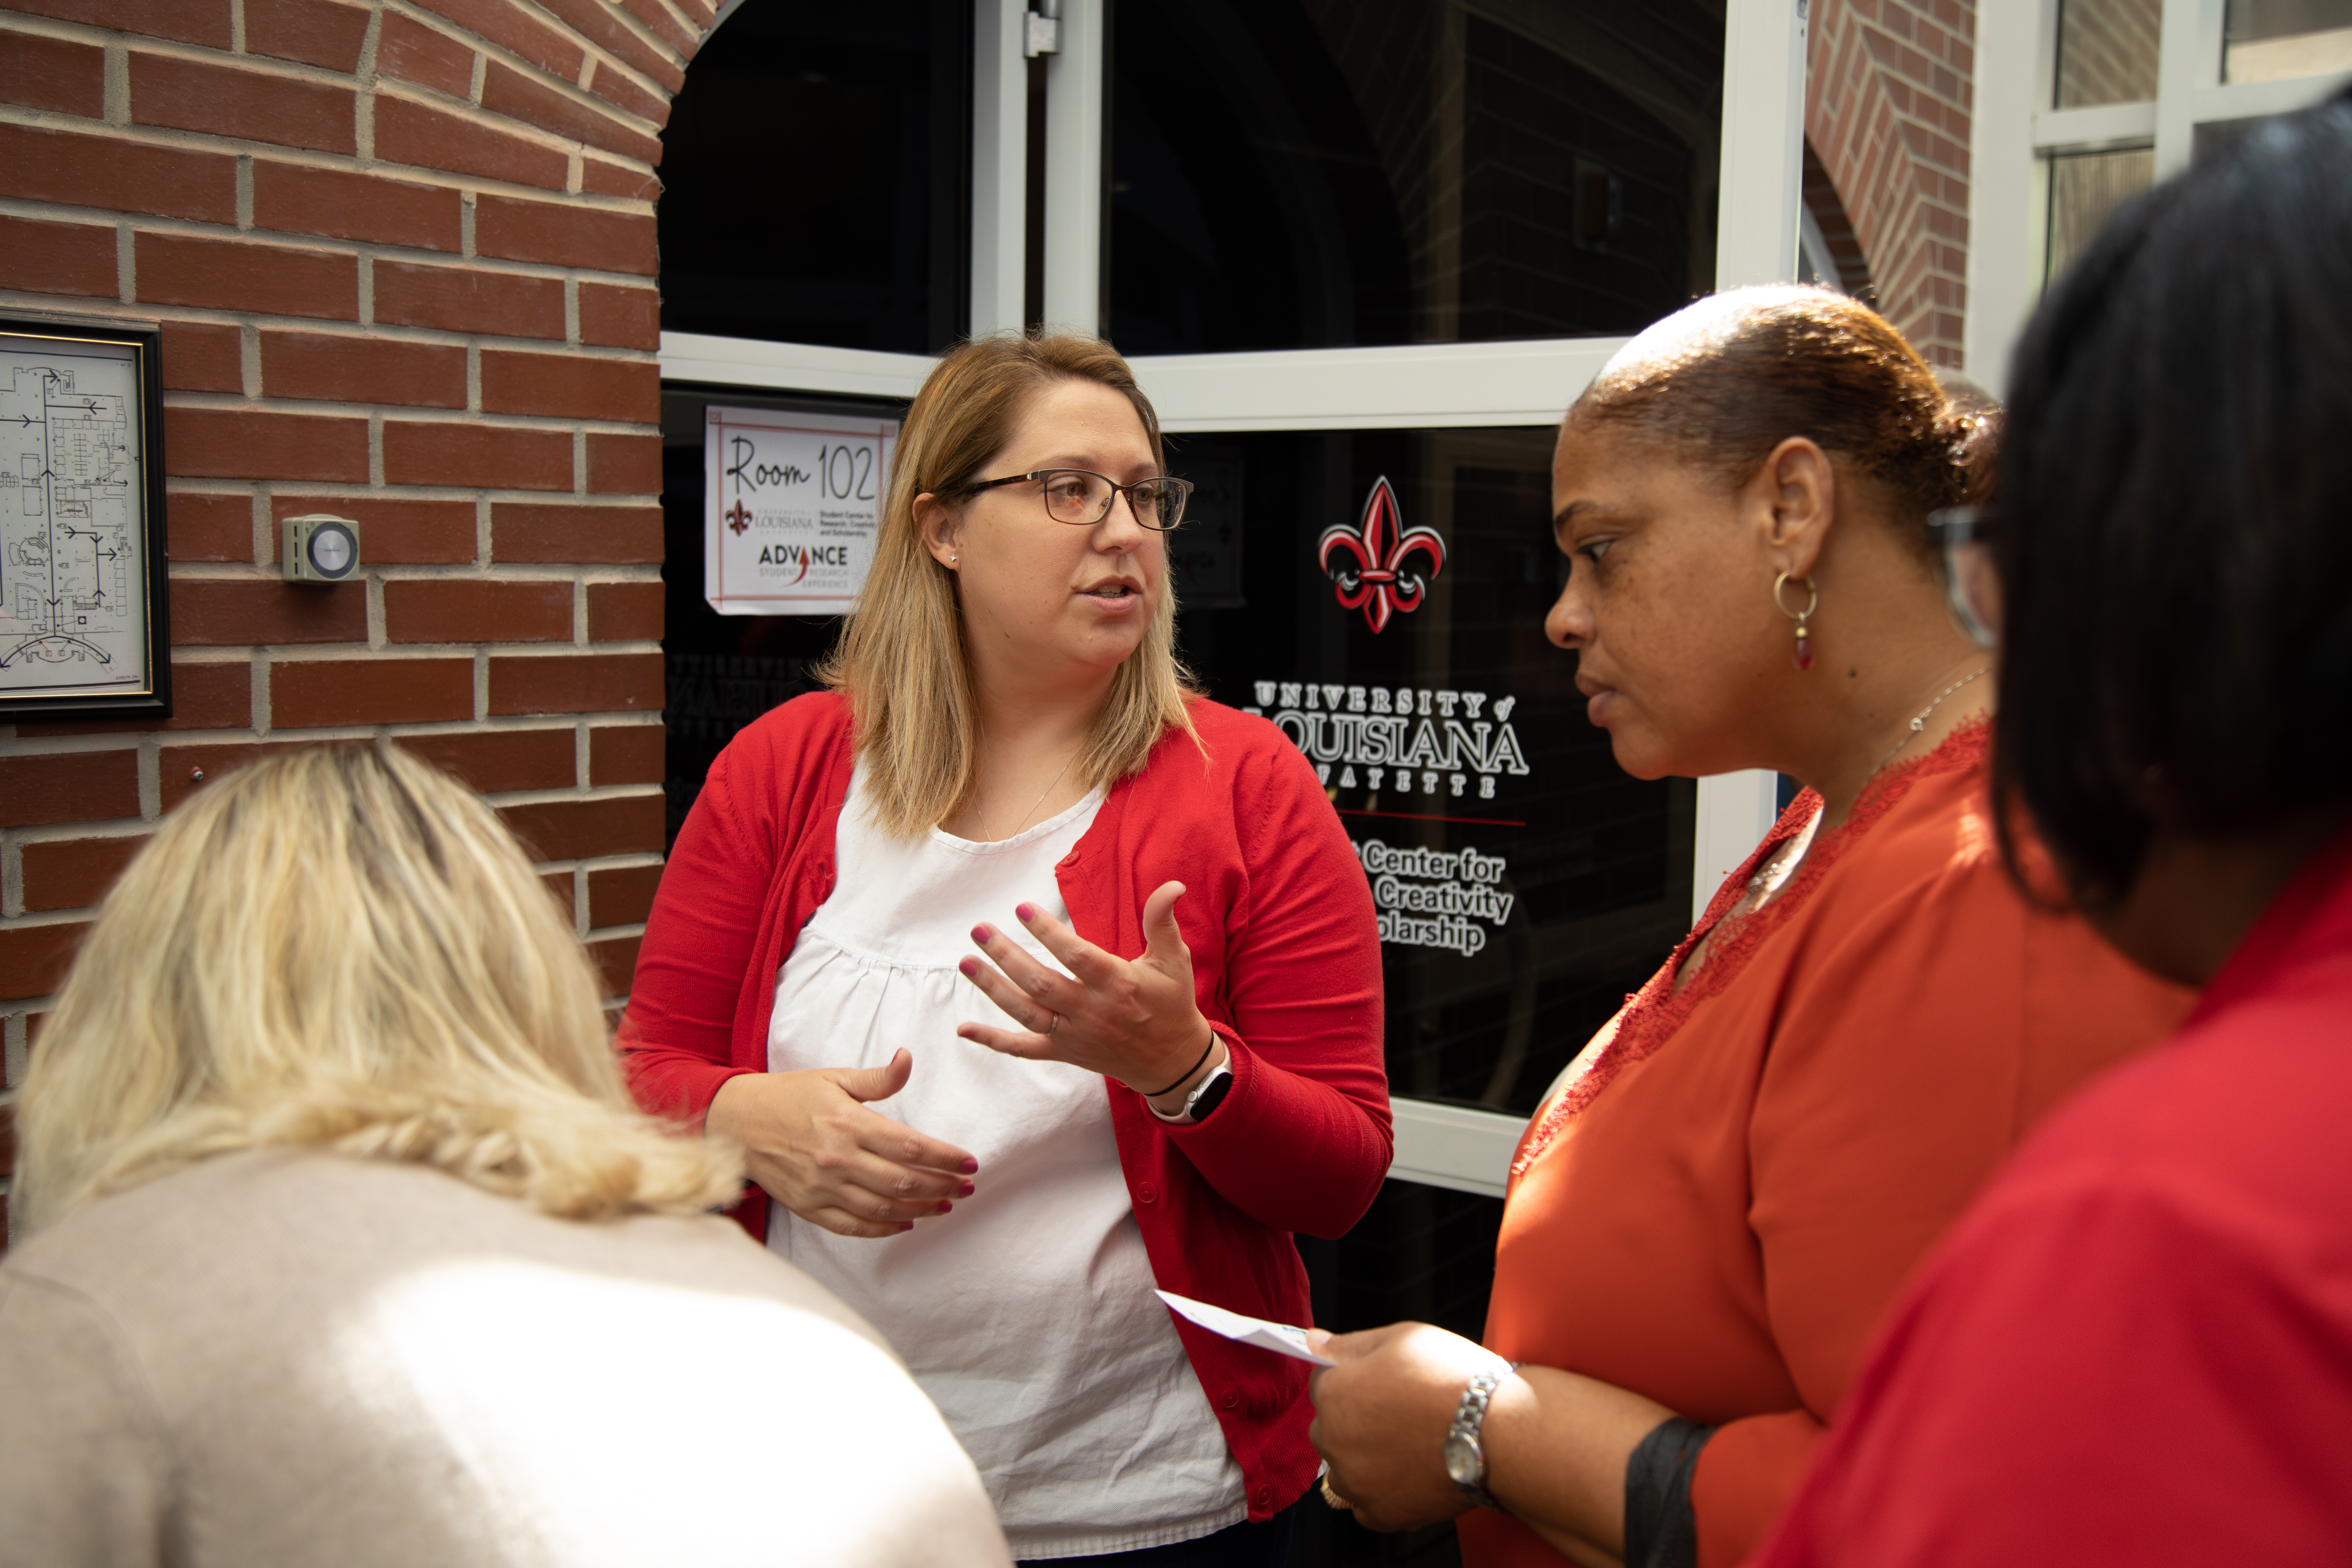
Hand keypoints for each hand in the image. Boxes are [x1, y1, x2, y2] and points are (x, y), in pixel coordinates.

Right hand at [706, 1050, 975, 1238]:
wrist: (737, 1123)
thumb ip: (878, 1078)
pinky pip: (854, 1226)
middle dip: (943, 1187)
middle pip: (904, 1182)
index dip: (945, 1158)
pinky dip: (884, 1228)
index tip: (970, 1163)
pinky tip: (906, 1222)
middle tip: (967, 1188)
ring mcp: (822, 1188)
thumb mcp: (834, 1078)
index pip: (910, 1148)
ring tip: (946, 1205)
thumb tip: (909, 1058)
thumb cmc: (790, 1096)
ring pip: (884, 1208)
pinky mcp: (809, 1207)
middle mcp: (837, 1159)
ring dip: (922, 1209)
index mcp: (848, 1124)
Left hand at [956, 880, 1220, 1102]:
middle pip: (1041, 983)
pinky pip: (1024, 1049)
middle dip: (1006, 956)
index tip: (1021, 908)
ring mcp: (1074, 1035)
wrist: (1173, 1062)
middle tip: (980, 929)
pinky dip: (993, 1041)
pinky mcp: (1065, 1053)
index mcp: (1118, 984)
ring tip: (966, 961)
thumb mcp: (1174, 960)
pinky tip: (964, 1029)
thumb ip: (1163, 922)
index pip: (1075, 956)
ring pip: (1026, 1012)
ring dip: (993, 988)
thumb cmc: (1172, 1003)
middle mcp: (1092, 1012)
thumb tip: (1172, 885)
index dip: (1047, 932)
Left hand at [1312, 1323, 1673, 1563]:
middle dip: (1355, 1420)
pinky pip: (1367, 1505)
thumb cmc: (1454, 1379)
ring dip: (1366, 1459)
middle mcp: (1335, 1441)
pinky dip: (1383, 1492)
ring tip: (1410, 1444)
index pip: (1323, 1385)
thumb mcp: (1401, 1338)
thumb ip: (1349, 1345)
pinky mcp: (1381, 1514)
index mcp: (1334, 1394)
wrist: (1498, 1431)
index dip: (1354, 1380)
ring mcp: (1356, 1482)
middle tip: (1401, 1414)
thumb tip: (1312, 1341)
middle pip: (1330, 1429)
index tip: (1382, 1384)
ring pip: (1345, 1469)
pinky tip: (1412, 1471)